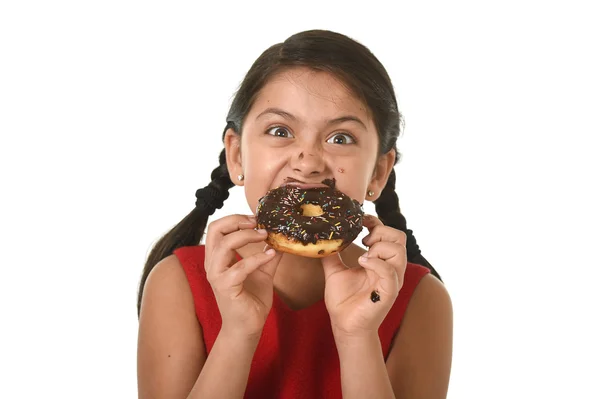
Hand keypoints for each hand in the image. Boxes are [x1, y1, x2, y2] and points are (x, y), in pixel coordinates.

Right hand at [204, 214, 282, 338]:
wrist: (248, 327)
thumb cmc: (252, 299)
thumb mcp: (263, 271)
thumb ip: (268, 254)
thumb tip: (282, 238)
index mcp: (218, 257)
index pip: (217, 228)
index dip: (236, 219)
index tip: (257, 219)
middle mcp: (213, 263)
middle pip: (215, 229)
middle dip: (237, 221)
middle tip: (258, 223)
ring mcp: (217, 275)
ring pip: (225, 245)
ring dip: (247, 237)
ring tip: (266, 236)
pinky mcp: (225, 287)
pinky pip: (240, 267)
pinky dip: (257, 258)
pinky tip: (271, 256)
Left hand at [322, 215, 406, 336]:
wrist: (344, 325)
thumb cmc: (343, 300)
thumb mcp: (334, 271)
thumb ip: (332, 254)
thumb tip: (322, 238)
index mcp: (380, 261)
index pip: (389, 234)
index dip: (376, 222)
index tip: (360, 221)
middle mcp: (390, 269)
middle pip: (399, 237)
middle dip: (380, 232)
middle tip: (363, 240)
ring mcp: (391, 280)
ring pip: (398, 250)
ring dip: (378, 247)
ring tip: (362, 256)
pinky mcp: (389, 292)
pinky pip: (389, 270)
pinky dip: (375, 262)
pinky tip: (361, 263)